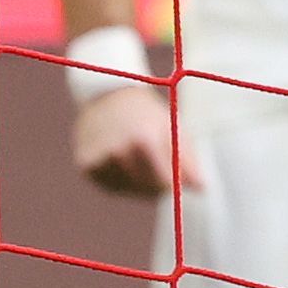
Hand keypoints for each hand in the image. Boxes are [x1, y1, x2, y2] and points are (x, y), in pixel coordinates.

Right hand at [74, 81, 185, 199]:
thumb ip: (188, 160)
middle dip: (159, 183)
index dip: (174, 182)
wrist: (106, 97)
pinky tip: (123, 162)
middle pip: (147, 188)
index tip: (177, 174)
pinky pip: (112, 186)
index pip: (164, 182)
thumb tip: (202, 188)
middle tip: (158, 163)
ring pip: (130, 190)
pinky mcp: (86, 167)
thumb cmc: (146, 113)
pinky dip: (121, 181)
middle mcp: (117, 151)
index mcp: (142, 139)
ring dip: (140, 183)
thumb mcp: (173, 128)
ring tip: (140, 159)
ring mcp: (98, 160)